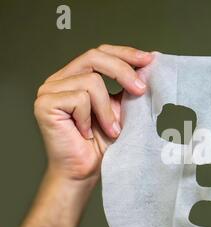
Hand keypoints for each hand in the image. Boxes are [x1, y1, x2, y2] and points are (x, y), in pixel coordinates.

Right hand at [34, 45, 152, 183]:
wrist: (84, 172)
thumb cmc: (101, 144)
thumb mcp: (121, 110)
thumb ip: (128, 88)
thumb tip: (148, 67)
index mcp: (77, 76)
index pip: (101, 52)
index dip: (125, 53)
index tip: (148, 59)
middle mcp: (61, 78)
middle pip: (94, 57)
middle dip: (123, 71)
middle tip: (141, 90)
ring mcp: (50, 89)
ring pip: (91, 82)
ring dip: (107, 110)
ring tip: (110, 130)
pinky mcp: (45, 103)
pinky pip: (79, 98)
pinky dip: (90, 118)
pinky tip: (85, 133)